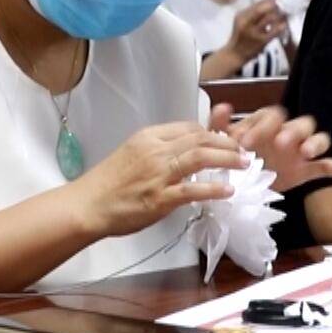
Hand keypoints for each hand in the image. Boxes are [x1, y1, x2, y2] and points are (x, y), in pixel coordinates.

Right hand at [68, 123, 247, 238]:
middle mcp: (155, 151)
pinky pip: (193, 190)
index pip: (189, 128)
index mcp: (148, 137)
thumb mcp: (132, 154)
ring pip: (201, 157)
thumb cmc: (107, 183)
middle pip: (200, 139)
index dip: (212, 133)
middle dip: (227, 143)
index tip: (225, 140)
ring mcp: (158, 174)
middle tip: (243, 150)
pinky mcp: (160, 198)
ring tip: (243, 164)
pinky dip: (214, 189)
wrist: (87, 205)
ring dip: (227, 159)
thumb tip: (182, 151)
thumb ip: (157, 150)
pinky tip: (227, 190)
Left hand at [209, 104, 331, 192]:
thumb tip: (222, 106)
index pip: (272, 115)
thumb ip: (219, 126)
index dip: (261, 126)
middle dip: (293, 131)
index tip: (246, 142)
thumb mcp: (224, 142)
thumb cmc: (237, 155)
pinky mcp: (308, 170)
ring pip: (319, 138)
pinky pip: (326, 165)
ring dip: (316, 143)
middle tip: (280, 143)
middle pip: (301, 122)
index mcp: (269, 124)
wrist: (243, 182)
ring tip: (308, 152)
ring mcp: (301, 151)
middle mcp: (289, 133)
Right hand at [225, 0, 287, 62]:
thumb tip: (270, 2)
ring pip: (269, 19)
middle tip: (285, 2)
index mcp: (241, 16)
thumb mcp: (242, 22)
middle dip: (274, 4)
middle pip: (261, 9)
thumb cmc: (240, 36)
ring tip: (286, 11)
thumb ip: (252, 12)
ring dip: (279, 14)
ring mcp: (254, 32)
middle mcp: (246, 23)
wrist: (235, 54)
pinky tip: (285, 24)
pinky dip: (281, 26)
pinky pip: (274, 31)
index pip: (256, 4)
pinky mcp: (261, 41)